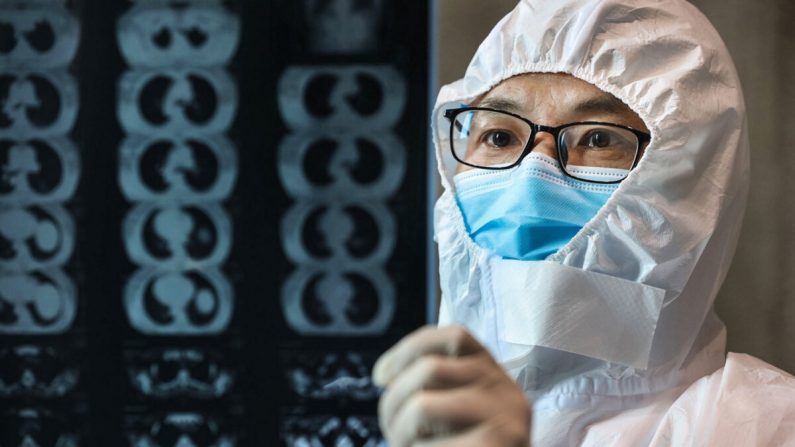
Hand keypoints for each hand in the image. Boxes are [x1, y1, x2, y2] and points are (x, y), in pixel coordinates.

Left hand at [373, 325, 530, 446]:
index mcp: (494, 374)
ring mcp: (507, 419)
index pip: (453, 337)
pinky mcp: (500, 445)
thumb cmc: (465, 446)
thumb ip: (435, 388)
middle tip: (393, 435)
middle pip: (428, 369)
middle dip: (393, 403)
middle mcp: (506, 389)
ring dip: (400, 433)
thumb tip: (385, 376)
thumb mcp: (456, 413)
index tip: (380, 376)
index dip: (408, 350)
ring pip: (422, 406)